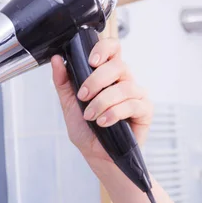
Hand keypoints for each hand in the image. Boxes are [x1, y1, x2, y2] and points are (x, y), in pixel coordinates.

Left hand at [51, 38, 152, 165]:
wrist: (96, 154)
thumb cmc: (86, 129)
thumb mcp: (68, 104)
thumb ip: (63, 82)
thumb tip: (56, 60)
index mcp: (107, 74)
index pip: (113, 48)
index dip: (104, 48)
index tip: (91, 61)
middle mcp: (124, 80)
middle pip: (118, 65)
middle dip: (96, 80)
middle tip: (82, 96)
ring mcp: (137, 94)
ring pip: (124, 87)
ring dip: (102, 102)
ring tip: (90, 116)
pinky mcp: (145, 110)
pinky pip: (133, 105)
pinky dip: (114, 113)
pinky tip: (103, 122)